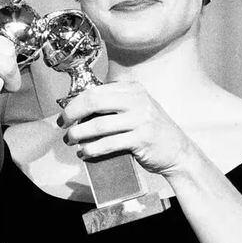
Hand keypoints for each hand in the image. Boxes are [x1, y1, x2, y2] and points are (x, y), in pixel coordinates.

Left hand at [59, 81, 191, 174]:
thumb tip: (78, 109)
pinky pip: (108, 144)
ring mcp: (141, 119)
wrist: (178, 151)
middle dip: (72, 114)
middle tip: (63, 126)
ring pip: (98, 125)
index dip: (75, 102)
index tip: (65, 114)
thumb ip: (114, 105)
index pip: (96, 91)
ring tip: (70, 141)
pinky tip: (84, 153)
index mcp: (134, 89)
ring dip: (78, 134)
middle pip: (94, 102)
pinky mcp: (142, 139)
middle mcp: (138, 100)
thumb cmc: (151, 130)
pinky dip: (92, 149)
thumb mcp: (137, 109)